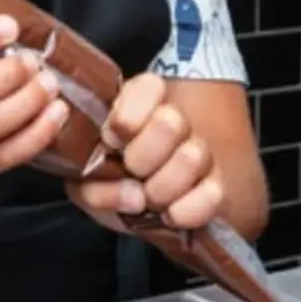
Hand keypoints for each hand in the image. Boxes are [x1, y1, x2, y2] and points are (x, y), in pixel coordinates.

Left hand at [66, 74, 222, 232]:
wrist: (133, 211)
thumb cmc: (106, 183)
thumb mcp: (84, 182)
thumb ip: (94, 185)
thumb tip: (134, 196)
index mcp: (137, 104)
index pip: (149, 87)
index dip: (128, 118)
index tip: (111, 141)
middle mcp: (173, 121)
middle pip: (171, 122)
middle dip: (143, 158)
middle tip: (131, 172)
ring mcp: (199, 152)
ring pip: (192, 157)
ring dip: (162, 189)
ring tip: (148, 199)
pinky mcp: (216, 185)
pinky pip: (212, 194)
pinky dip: (186, 210)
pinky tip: (170, 214)